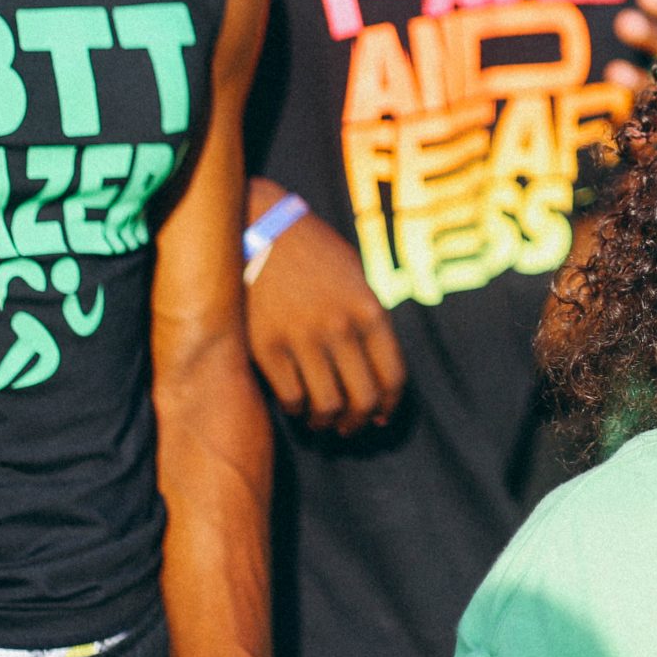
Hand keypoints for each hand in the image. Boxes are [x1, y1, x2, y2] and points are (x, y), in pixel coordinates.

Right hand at [245, 198, 406, 432]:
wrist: (263, 230)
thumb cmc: (315, 254)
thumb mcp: (356, 277)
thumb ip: (368, 320)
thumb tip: (377, 369)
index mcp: (369, 310)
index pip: (392, 376)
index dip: (390, 405)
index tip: (381, 415)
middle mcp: (340, 328)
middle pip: (363, 399)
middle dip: (359, 421)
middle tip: (350, 426)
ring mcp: (302, 339)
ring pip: (327, 406)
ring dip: (327, 421)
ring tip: (322, 419)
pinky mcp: (267, 347)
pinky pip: (291, 397)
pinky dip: (296, 409)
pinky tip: (296, 403)